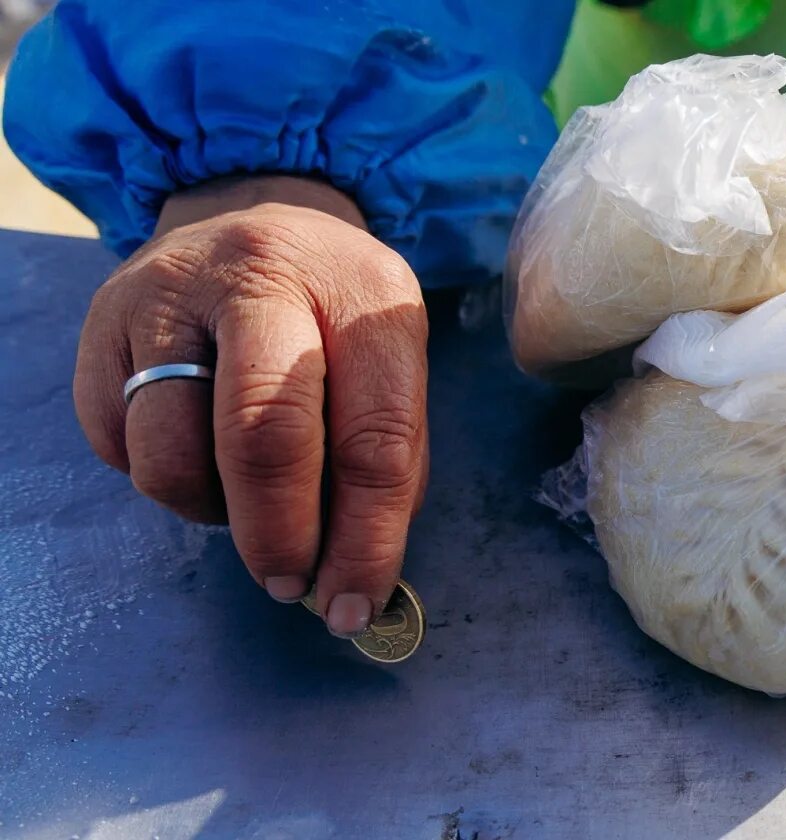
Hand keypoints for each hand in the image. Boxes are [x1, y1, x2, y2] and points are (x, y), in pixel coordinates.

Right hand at [75, 176, 428, 636]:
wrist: (247, 217)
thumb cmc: (333, 316)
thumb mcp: (389, 360)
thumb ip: (384, 459)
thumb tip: (354, 576)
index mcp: (363, 291)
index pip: (374, 437)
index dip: (366, 540)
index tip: (354, 602)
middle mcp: (263, 276)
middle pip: (264, 438)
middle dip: (280, 537)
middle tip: (290, 583)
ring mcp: (171, 294)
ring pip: (174, 455)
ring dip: (213, 514)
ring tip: (243, 502)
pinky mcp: (104, 323)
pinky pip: (122, 446)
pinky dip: (167, 478)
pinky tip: (199, 451)